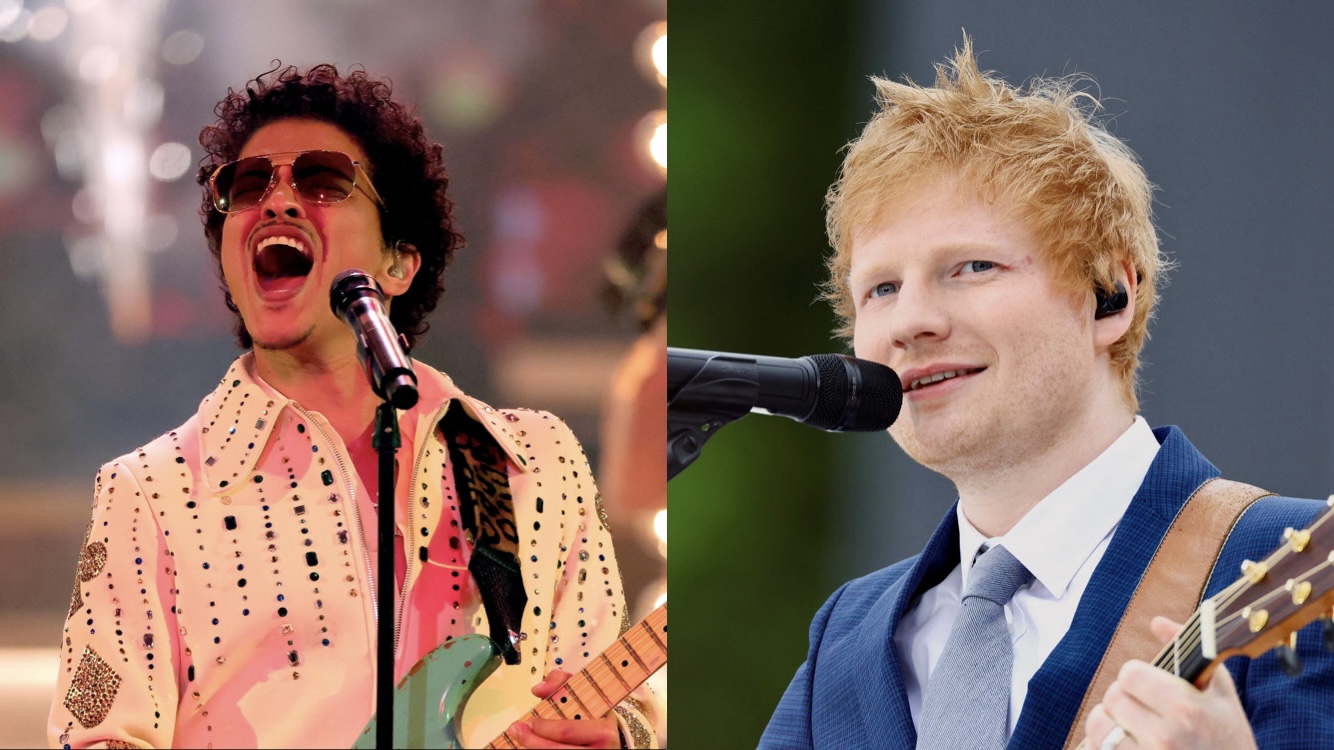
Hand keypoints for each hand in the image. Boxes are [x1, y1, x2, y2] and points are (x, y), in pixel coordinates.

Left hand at [506, 670, 621, 748]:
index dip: (544, 727)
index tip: (531, 721)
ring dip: (532, 749)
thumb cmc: (597, 715)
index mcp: (603, 731)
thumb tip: (540, 689)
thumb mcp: (586, 693)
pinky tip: (530, 747)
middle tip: (517, 730)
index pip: (566, 731)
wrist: (613, 738)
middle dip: (531, 740)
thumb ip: (562, 682)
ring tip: (519, 740)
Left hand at [1083, 616, 1256, 749]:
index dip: (1137, 676)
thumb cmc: (1228, 739)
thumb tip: (1157, 621)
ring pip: (1098, 725)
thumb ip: (1189, 652)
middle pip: (1112, 697)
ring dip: (1109, 723)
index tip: (1149, 686)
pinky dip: (1101, 746)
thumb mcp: (1221, 694)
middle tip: (1142, 708)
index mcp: (1187, 709)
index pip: (1130, 673)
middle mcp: (1165, 736)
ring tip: (1132, 728)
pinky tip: (1125, 745)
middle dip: (1124, 699)